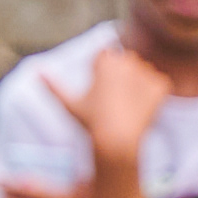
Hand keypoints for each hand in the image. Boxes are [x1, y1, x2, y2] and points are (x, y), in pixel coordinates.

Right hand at [44, 48, 171, 167]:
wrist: (117, 141)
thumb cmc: (91, 123)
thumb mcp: (70, 103)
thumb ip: (54, 85)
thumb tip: (36, 71)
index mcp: (105, 59)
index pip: (108, 56)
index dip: (106, 74)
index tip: (105, 92)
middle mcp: (126, 60)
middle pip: (129, 62)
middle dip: (125, 77)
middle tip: (119, 101)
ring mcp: (145, 72)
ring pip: (145, 72)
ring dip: (141, 84)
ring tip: (131, 105)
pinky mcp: (160, 85)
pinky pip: (161, 84)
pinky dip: (156, 95)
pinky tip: (145, 108)